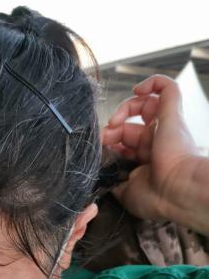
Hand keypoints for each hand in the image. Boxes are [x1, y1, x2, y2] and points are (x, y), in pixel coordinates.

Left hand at [101, 74, 198, 221]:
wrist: (176, 190)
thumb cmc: (154, 196)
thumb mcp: (126, 193)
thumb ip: (115, 182)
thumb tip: (106, 177)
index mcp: (147, 159)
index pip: (125, 142)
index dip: (110, 143)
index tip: (101, 150)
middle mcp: (157, 141)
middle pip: (129, 125)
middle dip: (111, 129)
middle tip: (104, 137)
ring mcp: (165, 126)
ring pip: (145, 103)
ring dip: (124, 107)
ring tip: (115, 120)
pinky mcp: (173, 113)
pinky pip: (168, 87)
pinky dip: (153, 82)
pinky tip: (138, 89)